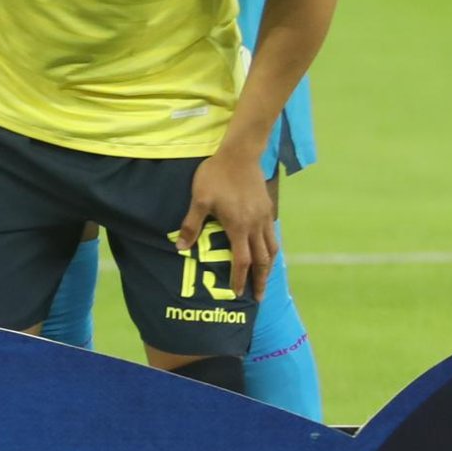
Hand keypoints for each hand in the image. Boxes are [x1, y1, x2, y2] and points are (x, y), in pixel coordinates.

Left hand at [181, 147, 279, 299]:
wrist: (240, 153)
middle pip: (262, 260)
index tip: (237, 293)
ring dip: (269, 266)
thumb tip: (179, 247)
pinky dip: (271, 248)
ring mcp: (264, 217)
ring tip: (266, 279)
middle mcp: (255, 225)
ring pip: (271, 248)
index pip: (242, 261)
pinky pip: (272, 235)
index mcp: (239, 227)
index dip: (240, 278)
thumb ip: (191, 225)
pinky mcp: (267, 208)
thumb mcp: (199, 199)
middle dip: (260, 280)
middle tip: (258, 296)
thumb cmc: (216, 175)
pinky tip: (267, 252)